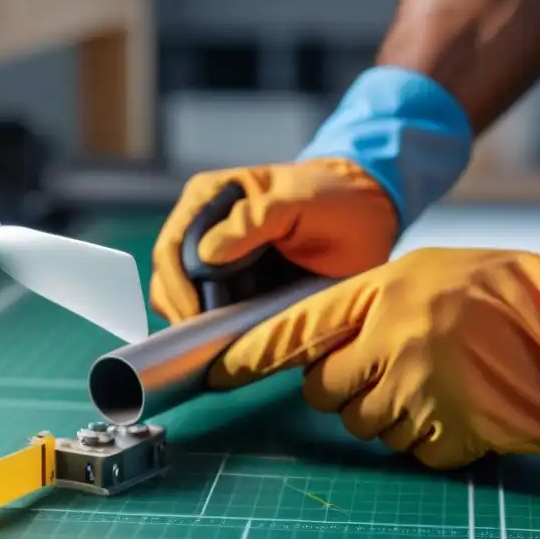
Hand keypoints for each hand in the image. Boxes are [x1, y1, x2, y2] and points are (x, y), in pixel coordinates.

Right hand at [149, 158, 397, 322]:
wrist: (370, 216)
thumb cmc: (336, 199)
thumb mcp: (301, 201)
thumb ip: (255, 220)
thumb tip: (206, 254)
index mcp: (209, 197)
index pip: (172, 245)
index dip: (177, 284)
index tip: (197, 315)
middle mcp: (202, 227)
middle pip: (170, 277)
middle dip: (184, 309)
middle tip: (211, 338)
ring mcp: (216, 261)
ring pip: (183, 299)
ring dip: (199, 323)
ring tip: (225, 341)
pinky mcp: (234, 288)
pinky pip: (211, 313)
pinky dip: (217, 330)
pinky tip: (234, 340)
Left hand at [209, 237, 539, 468]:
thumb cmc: (511, 293)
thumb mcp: (432, 273)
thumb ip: (370, 306)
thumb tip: (320, 347)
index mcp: (384, 296)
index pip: (294, 331)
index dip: (250, 357)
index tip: (216, 373)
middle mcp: (392, 345)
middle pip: (323, 392)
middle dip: (342, 386)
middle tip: (385, 366)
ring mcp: (418, 395)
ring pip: (361, 425)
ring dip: (386, 411)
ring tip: (435, 381)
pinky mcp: (445, 437)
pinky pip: (405, 450)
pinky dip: (423, 436)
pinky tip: (456, 405)